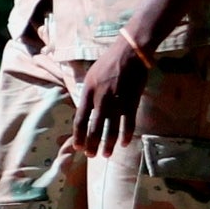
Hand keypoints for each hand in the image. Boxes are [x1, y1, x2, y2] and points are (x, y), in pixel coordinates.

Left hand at [72, 37, 150, 154]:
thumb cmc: (108, 63)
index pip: (80, 119)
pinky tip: (123, 144)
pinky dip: (126, 135)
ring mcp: (117, 101)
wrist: (130, 52)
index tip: (78, 146)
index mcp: (88, 92)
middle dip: (92, 144)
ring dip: (107, 144)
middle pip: (94, 128)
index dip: (78, 135)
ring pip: (111, 129)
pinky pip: (128, 123)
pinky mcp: (131, 102)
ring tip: (106, 155)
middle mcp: (100, 99)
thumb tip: (83, 111)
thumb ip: (87, 94)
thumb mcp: (91, 76)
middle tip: (91, 155)